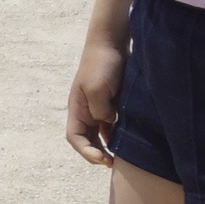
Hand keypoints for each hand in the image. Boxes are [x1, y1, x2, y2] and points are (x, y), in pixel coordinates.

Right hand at [64, 36, 124, 164]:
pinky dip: (118, 134)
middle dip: (97, 153)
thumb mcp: (97, 89)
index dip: (86, 152)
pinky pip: (113, 124)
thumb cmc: (102, 63)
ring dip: (108, 146)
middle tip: (113, 163)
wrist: (112, 41)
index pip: (75, 138)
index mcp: (77, 108)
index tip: (103, 159)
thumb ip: (100, 111)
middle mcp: (86, 110)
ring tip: (122, 155)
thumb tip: (108, 124)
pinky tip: (129, 138)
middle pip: (87, 140)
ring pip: (101, 134)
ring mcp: (99, 106)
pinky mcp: (113, 102)